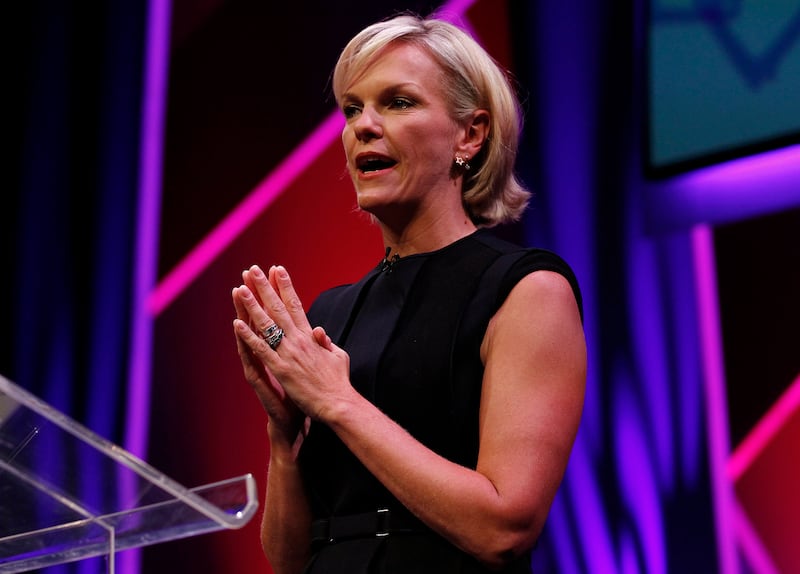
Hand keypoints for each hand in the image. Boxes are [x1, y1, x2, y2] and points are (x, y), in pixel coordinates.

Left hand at [232, 265, 351, 425]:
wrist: (338, 403)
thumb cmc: (338, 382)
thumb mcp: (338, 356)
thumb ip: (327, 343)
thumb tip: (320, 330)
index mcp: (311, 336)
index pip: (296, 305)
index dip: (286, 286)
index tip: (278, 270)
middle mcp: (298, 340)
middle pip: (278, 308)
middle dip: (265, 287)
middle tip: (253, 270)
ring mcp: (289, 354)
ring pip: (266, 324)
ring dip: (252, 305)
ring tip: (240, 289)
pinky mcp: (281, 369)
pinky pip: (261, 349)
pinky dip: (249, 336)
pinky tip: (237, 324)